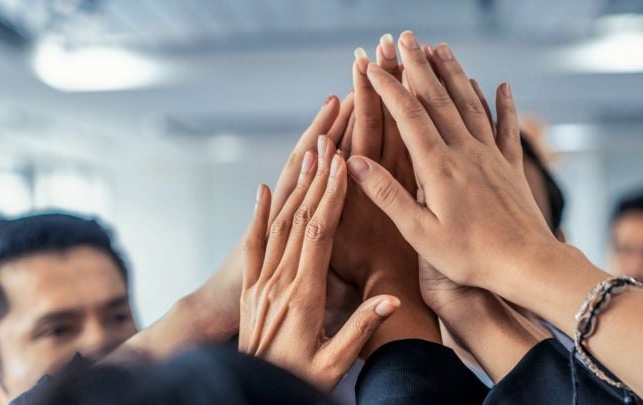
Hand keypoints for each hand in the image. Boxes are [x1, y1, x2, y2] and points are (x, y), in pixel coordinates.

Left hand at [238, 136, 398, 391]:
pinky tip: (264, 187)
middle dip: (317, 175)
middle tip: (330, 138)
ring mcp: (261, 281)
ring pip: (278, 222)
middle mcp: (278, 281)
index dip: (331, 197)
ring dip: (294, 184)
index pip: (318, 234)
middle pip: (298, 217)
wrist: (253, 391)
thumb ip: (359, 330)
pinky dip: (259, 212)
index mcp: (303, 296)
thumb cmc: (297, 379)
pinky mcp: (251, 286)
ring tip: (308, 150)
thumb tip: (391, 300)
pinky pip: (254, 242)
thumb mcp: (332, 364)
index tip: (343, 164)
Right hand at [346, 31, 558, 291]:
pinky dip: (504, 104)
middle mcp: (465, 153)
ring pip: (470, 104)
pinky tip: (501, 86)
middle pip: (438, 99)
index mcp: (438, 168)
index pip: (409, 116)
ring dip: (454, 74)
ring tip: (441, 48)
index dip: (388, 88)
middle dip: (419, 66)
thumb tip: (355, 161)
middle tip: (406, 38)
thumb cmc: (470, 257)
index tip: (371, 65)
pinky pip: (506, 128)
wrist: (527, 265)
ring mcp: (491, 157)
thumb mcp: (419, 233)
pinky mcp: (511, 168)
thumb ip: (387, 195)